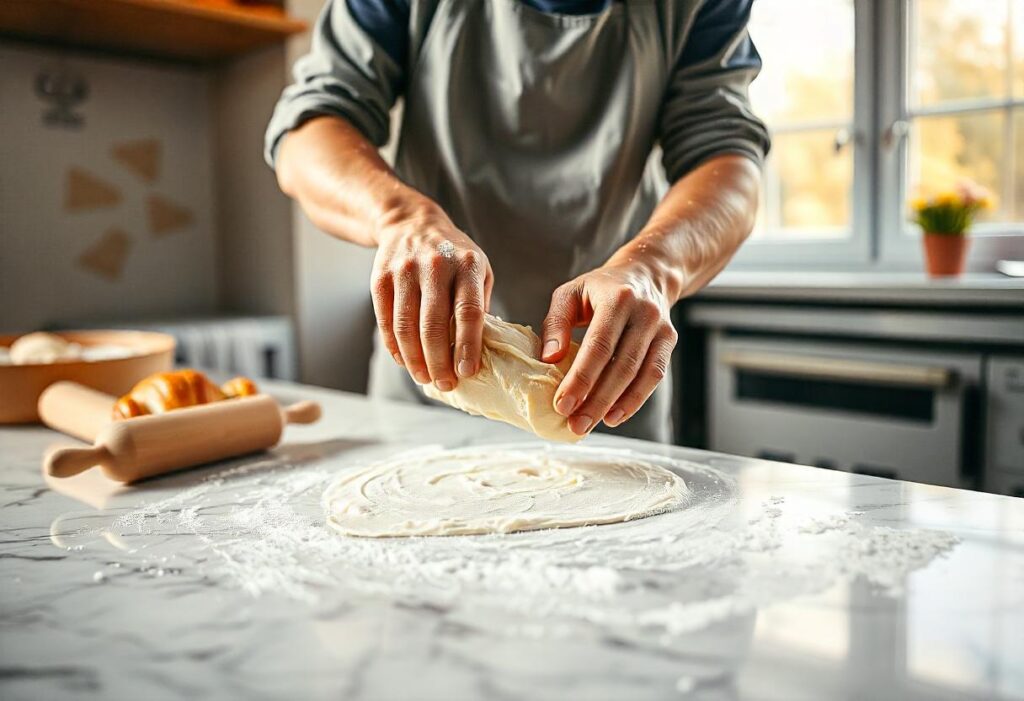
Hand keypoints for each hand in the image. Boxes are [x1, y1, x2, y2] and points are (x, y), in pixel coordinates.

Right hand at [371, 205, 492, 390]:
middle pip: (434, 324)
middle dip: (439, 361)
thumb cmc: (454, 255)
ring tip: (424, 379)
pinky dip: (394, 346)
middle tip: (445, 384)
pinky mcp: (381, 278)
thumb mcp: (479, 269)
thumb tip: (478, 350)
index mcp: (467, 265)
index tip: (467, 372)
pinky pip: (386, 320)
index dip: (467, 346)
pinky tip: (404, 361)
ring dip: (415, 360)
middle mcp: (435, 266)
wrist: (411, 222)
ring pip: (406, 326)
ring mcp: (405, 271)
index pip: (468, 312)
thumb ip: (479, 305)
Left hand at [541, 262, 677, 435]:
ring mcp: (661, 328)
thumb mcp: (569, 294)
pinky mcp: (669, 341)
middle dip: (596, 400)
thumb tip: (549, 359)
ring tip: (590, 424)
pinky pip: (654, 376)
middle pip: (621, 365)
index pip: (599, 345)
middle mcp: (644, 313)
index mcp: (617, 299)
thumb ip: (556, 323)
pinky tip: (614, 416)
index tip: (562, 404)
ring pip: (640, 374)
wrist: (645, 273)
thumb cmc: (599, 288)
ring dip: (615, 405)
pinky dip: (635, 399)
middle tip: (575, 424)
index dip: (581, 378)